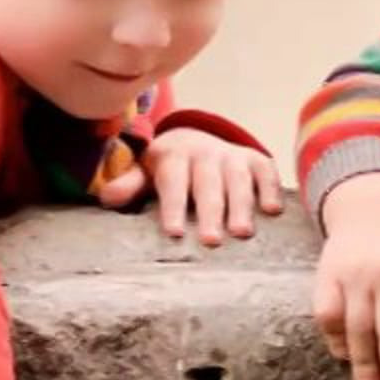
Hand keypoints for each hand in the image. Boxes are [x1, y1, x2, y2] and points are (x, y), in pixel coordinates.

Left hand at [96, 128, 284, 246]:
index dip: (174, 206)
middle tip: (212, 241)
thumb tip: (106, 197)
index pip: (173, 182)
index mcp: (174, 156)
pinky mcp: (254, 159)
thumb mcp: (146, 172)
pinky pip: (265, 170)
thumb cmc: (168, 168)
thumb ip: (130, 185)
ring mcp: (231, 155)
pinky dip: (270, 188)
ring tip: (242, 233)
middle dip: (210, 212)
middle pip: (208, 184)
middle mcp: (205, 153)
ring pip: (238, 179)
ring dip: (242, 205)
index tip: (175, 232)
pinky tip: (273, 210)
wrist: (195, 138)